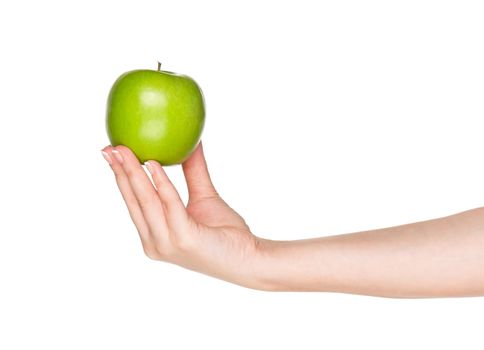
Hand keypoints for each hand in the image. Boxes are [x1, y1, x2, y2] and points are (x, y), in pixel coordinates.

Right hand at [101, 142, 262, 287]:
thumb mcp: (203, 196)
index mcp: (154, 236)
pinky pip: (169, 204)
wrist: (250, 258)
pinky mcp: (184, 239)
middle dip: (119, 171)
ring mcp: (167, 244)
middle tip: (109, 147)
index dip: (120, 177)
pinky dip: (161, 183)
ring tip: (124, 149)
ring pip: (146, 201)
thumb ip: (193, 171)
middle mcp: (155, 243)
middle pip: (133, 201)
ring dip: (134, 172)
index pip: (132, 203)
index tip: (111, 153)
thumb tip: (191, 141)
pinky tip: (154, 163)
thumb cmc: (225, 233)